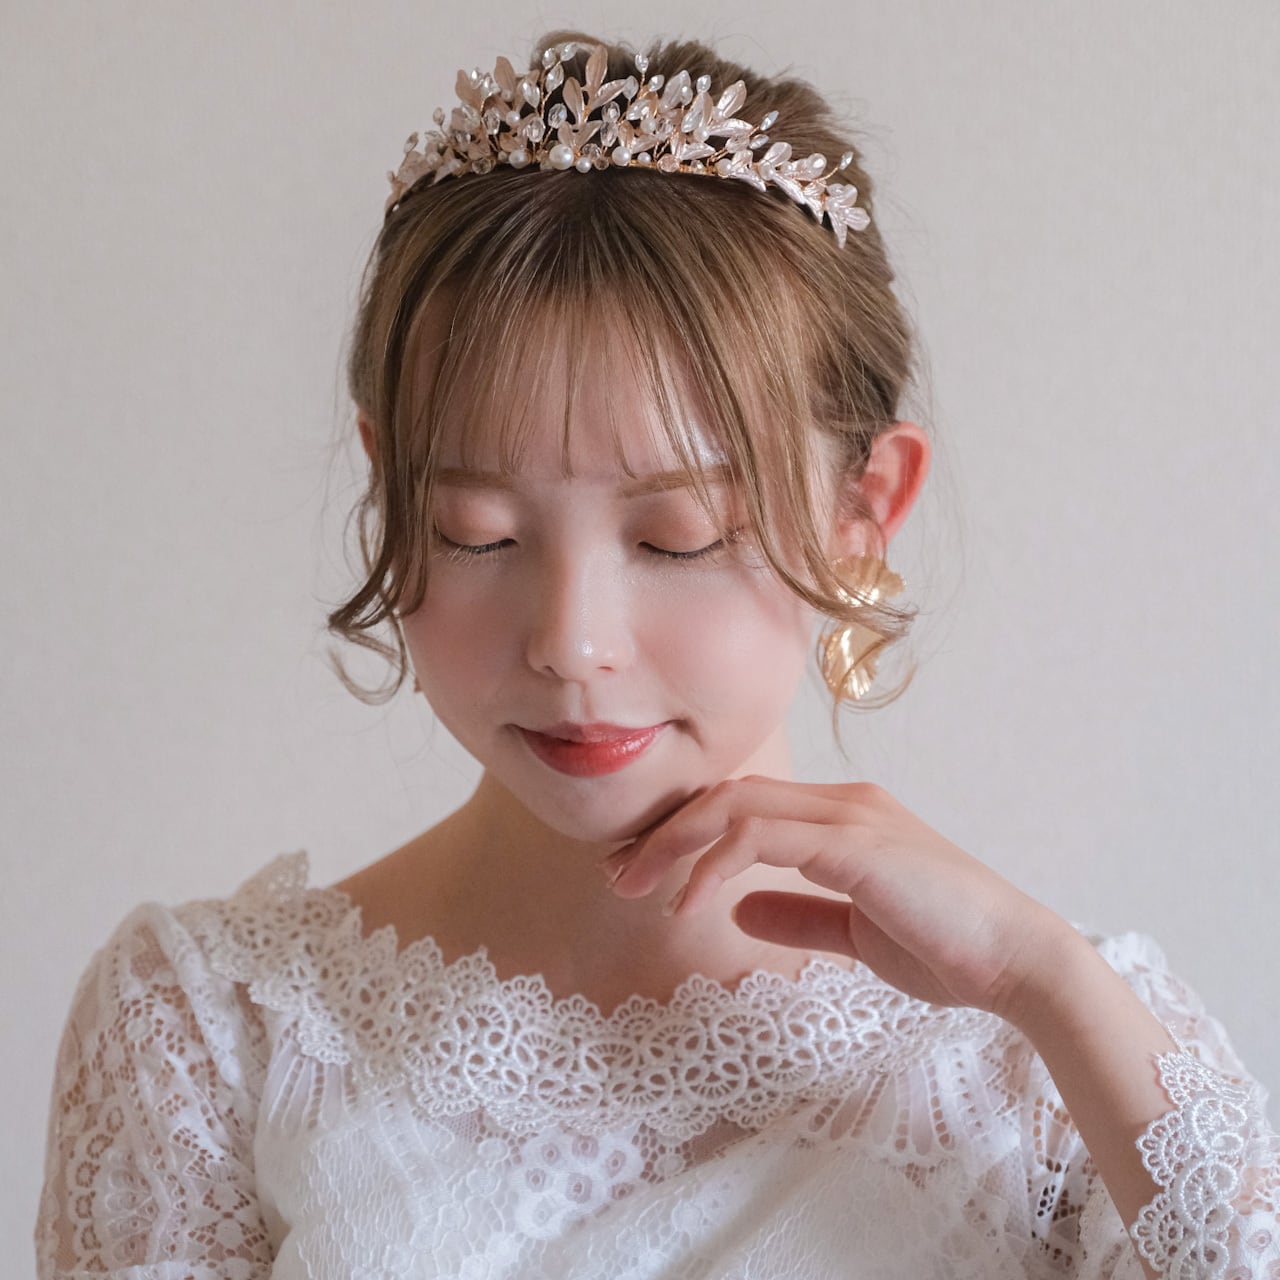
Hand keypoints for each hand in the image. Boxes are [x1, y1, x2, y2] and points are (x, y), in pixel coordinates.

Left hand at [602, 775, 1077, 1022]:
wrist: (1016, 961)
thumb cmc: (943, 945)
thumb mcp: (853, 931)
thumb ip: (797, 913)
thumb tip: (737, 908)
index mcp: (841, 817)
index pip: (745, 804)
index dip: (686, 830)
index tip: (641, 868)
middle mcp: (842, 804)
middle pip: (729, 795)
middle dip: (665, 831)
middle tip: (618, 873)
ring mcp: (850, 818)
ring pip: (738, 806)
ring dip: (677, 843)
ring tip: (638, 886)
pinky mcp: (856, 846)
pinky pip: (764, 841)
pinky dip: (716, 866)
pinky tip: (691, 904)